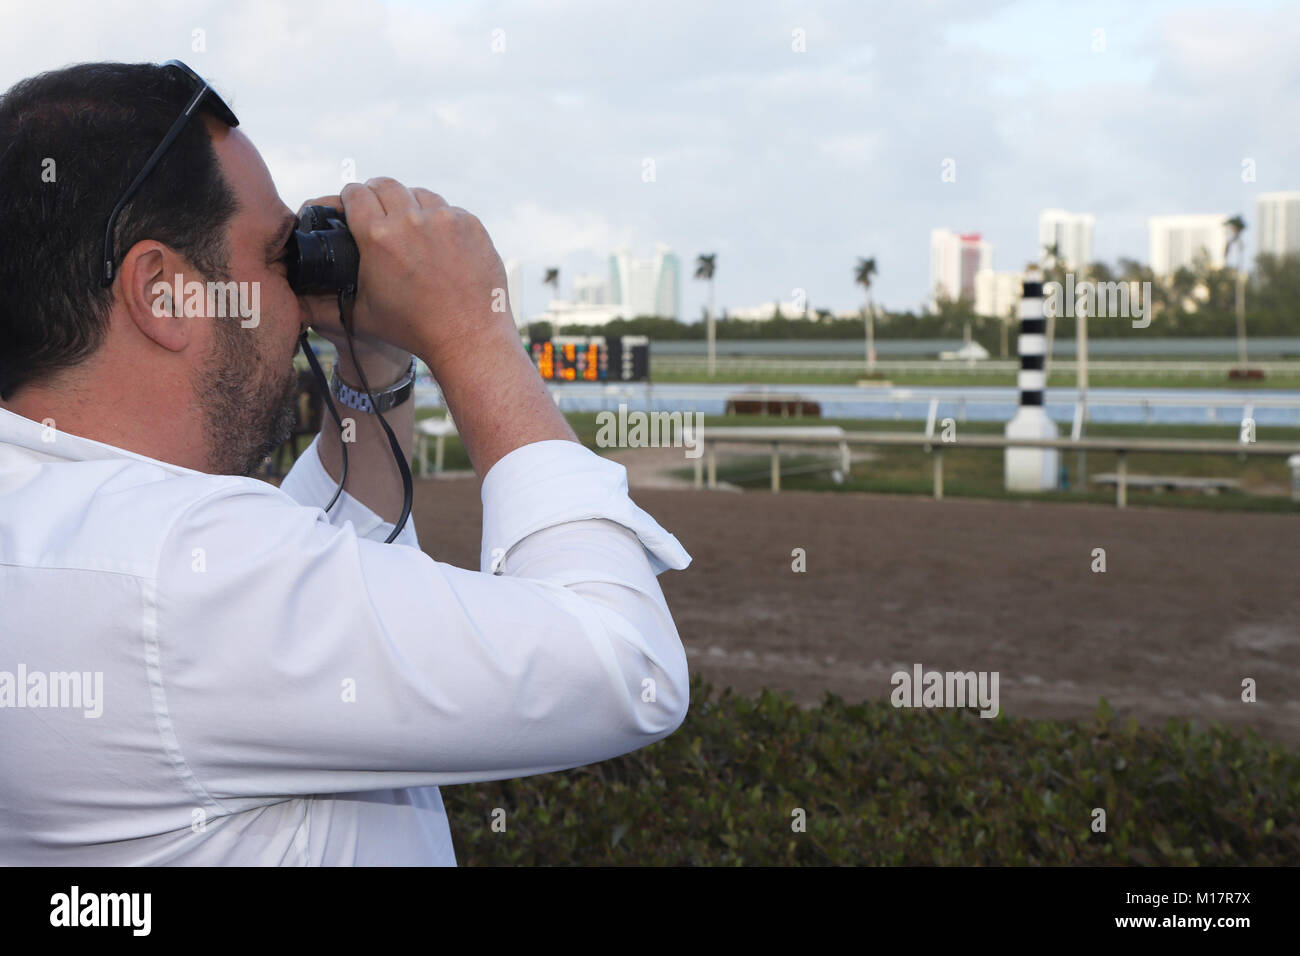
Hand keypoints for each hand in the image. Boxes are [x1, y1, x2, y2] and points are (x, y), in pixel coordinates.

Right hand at [314, 178, 513, 376]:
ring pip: (418, 193)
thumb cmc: (412, 330)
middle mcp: (411, 220)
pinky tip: (438, 241)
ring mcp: (445, 219)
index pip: (354, 193)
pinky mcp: (471, 224)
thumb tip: (292, 303)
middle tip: (377, 210)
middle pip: (384, 185)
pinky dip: (440, 220)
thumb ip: (320, 305)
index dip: (349, 198)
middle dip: (376, 194)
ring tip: (408, 225)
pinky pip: (449, 210)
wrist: (469, 338)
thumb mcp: (360, 315)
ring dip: (409, 204)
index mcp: (377, 236)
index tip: (351, 206)